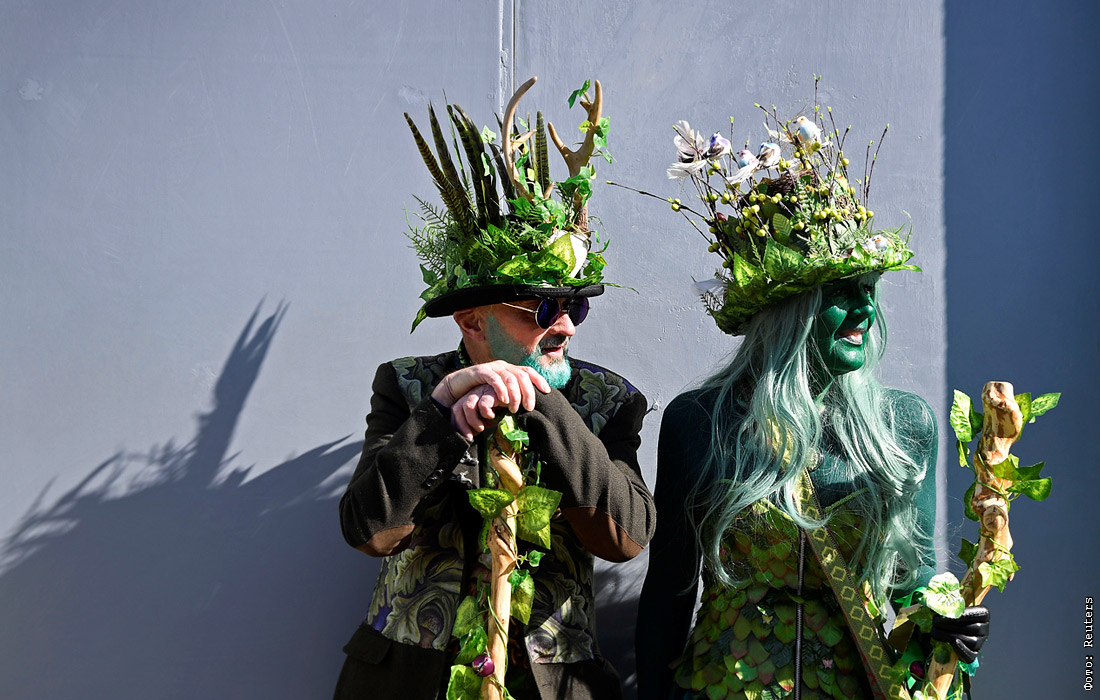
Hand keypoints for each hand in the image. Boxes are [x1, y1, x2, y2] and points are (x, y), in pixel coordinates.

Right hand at [432, 361, 550, 438]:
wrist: (456, 386)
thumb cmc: (479, 393)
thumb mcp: (498, 394)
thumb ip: (511, 396)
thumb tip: (528, 407)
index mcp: (509, 370)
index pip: (528, 371)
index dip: (539, 379)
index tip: (547, 391)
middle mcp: (503, 366)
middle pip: (522, 375)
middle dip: (528, 392)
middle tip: (529, 407)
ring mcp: (492, 368)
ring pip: (509, 377)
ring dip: (515, 394)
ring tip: (514, 408)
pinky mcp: (480, 372)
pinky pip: (494, 378)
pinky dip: (501, 390)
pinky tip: (503, 400)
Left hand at [931, 605, 989, 663]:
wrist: (941, 628)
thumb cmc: (946, 613)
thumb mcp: (948, 603)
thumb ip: (947, 601)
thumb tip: (937, 600)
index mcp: (982, 614)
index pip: (981, 614)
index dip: (965, 614)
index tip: (950, 613)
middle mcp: (984, 629)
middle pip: (974, 628)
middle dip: (952, 625)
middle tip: (935, 622)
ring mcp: (979, 642)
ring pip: (971, 641)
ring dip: (950, 636)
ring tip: (935, 631)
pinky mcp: (972, 653)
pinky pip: (970, 655)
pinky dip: (960, 650)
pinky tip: (950, 642)